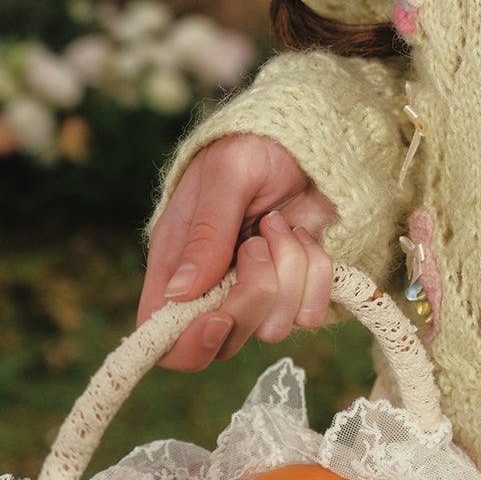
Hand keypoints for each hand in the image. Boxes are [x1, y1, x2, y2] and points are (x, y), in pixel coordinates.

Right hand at [138, 133, 337, 370]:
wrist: (307, 136)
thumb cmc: (254, 145)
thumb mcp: (227, 176)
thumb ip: (206, 233)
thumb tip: (179, 294)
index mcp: (176, 266)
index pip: (163, 338)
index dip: (189, 343)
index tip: (220, 316)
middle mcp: (213, 288)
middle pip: (225, 342)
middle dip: (252, 296)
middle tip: (257, 242)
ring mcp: (257, 290)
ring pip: (274, 328)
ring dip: (288, 272)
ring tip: (280, 226)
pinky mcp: (296, 285)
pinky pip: (311, 311)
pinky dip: (316, 274)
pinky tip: (304, 236)